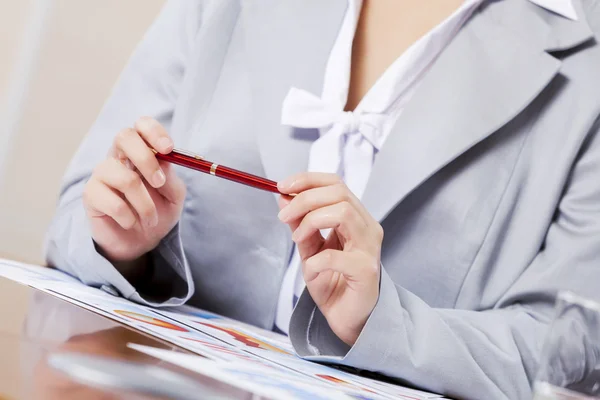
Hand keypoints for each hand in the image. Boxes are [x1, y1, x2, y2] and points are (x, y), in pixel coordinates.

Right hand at [83, 117, 185, 262]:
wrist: (141, 242)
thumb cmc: (158, 212)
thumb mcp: (174, 196)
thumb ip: (171, 177)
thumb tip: (166, 160)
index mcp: (140, 151)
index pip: (141, 126)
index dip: (153, 131)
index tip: (168, 149)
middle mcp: (118, 158)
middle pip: (124, 136)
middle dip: (146, 158)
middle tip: (159, 182)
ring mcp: (102, 175)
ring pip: (125, 178)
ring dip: (145, 204)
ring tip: (151, 218)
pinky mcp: (91, 195)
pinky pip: (113, 202)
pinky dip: (129, 217)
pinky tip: (130, 223)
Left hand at [277, 173, 382, 345]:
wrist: (347, 319)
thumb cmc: (333, 282)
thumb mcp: (310, 249)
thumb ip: (300, 224)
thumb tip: (283, 197)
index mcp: (357, 218)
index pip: (336, 183)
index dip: (308, 180)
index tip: (281, 186)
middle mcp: (368, 228)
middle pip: (339, 193)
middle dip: (305, 199)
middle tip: (283, 215)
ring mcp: (370, 248)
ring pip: (343, 212)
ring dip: (311, 221)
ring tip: (298, 240)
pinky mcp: (366, 271)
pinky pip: (334, 256)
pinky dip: (315, 261)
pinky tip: (311, 271)